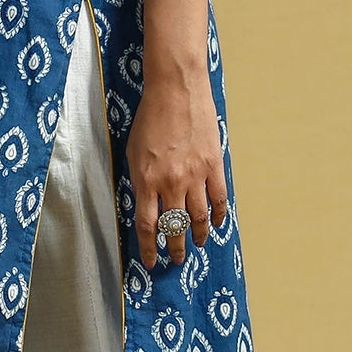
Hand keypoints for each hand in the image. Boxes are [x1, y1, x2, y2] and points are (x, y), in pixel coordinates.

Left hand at [126, 62, 229, 268]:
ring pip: (199, 218)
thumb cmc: (150, 117)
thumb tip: (145, 204)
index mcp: (145, 180)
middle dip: (176, 248)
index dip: (150, 248)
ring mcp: (194, 175)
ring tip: (198, 244)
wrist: (175, 89)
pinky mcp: (213, 165)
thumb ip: (139, 179)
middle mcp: (170, 182)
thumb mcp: (132, 150)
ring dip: (199, 235)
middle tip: (177, 259)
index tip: (153, 262)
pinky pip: (219, 198)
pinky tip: (217, 223)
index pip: (147, 226)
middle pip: (175, 227)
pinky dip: (219, 215)